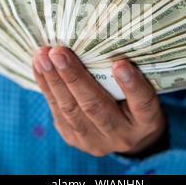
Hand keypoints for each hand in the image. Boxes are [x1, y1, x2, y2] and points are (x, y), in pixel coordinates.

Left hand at [32, 46, 165, 156]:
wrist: (126, 137)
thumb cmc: (135, 103)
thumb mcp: (145, 90)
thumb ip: (131, 75)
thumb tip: (104, 42)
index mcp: (146, 122)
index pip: (143, 104)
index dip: (132, 86)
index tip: (120, 64)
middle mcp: (121, 135)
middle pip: (95, 107)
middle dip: (74, 78)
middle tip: (58, 52)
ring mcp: (95, 141)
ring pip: (70, 110)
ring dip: (53, 80)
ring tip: (42, 57)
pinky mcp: (74, 139)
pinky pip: (57, 111)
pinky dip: (47, 87)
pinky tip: (39, 67)